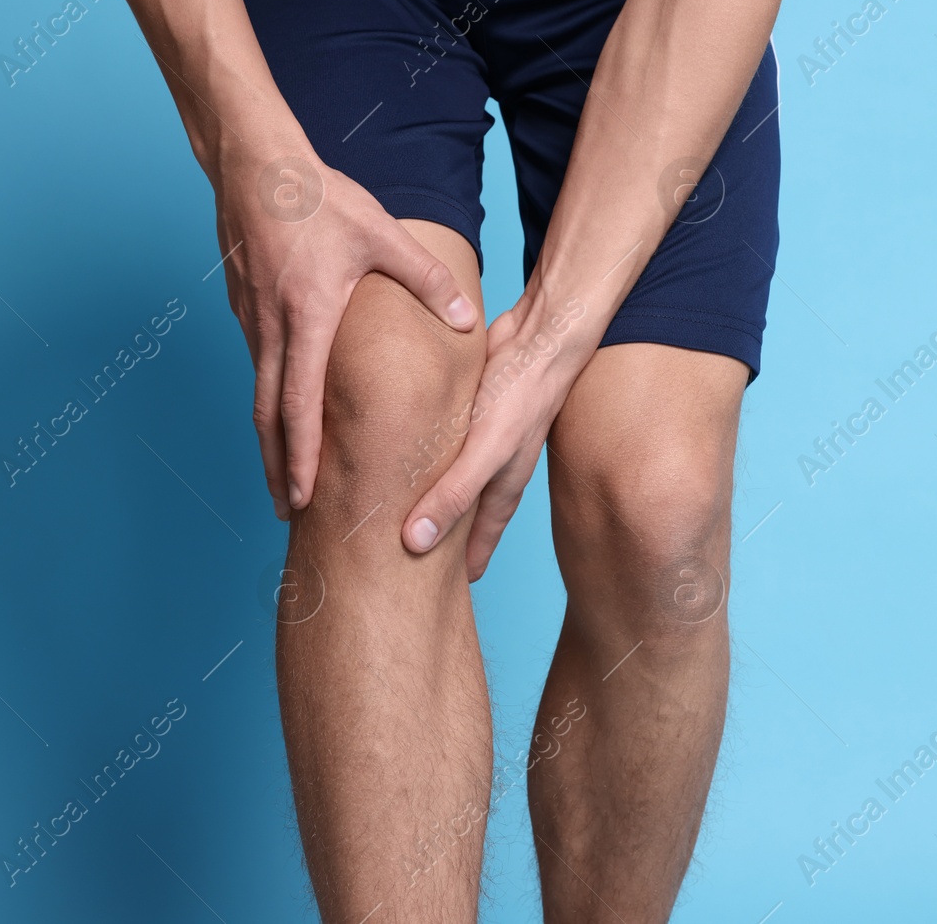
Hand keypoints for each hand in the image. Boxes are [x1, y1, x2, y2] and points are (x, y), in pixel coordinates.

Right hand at [215, 145, 478, 519]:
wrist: (254, 162)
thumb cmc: (318, 197)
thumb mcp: (380, 234)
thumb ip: (426, 280)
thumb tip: (466, 321)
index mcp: (307, 317)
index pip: (300, 404)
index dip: (300, 456)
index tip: (303, 496)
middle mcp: (272, 327)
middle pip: (268, 416)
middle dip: (277, 467)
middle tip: (287, 509)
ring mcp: (251, 319)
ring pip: (259, 392)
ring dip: (269, 439)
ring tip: (283, 477)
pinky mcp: (244, 307)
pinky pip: (258, 365)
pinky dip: (267, 401)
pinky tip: (281, 416)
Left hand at [402, 291, 592, 578]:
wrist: (540, 337)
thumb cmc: (522, 396)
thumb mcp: (485, 452)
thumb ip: (452, 495)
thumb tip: (413, 543)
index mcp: (500, 489)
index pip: (478, 544)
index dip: (458, 570)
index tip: (438, 601)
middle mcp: (491, 469)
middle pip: (461, 516)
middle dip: (438, 541)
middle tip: (407, 566)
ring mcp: (479, 440)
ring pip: (448, 479)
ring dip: (427, 496)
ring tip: (396, 513)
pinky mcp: (465, 410)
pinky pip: (439, 443)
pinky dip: (422, 456)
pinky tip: (400, 453)